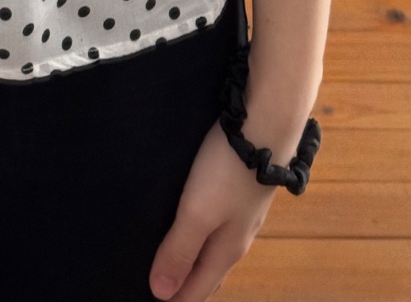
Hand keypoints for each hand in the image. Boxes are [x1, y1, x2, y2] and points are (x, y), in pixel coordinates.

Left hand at [148, 117, 277, 300]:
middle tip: (154, 284)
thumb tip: (160, 294)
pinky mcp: (239, 191)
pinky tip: (186, 222)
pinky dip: (198, 236)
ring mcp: (241, 215)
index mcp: (226, 251)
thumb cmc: (227, 171)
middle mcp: (236, 238)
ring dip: (190, 260)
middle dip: (181, 284)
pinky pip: (215, 226)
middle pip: (206, 274)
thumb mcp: (197, 213)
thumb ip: (179, 251)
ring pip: (212, 250)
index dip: (172, 299)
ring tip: (164, 258)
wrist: (265, 125)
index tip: (145, 298)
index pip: (197, 292)